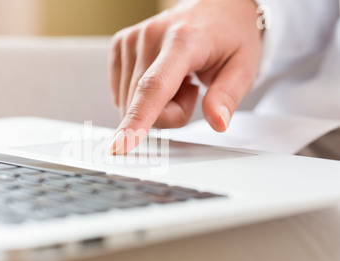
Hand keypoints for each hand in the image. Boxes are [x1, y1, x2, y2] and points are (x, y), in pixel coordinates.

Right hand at [108, 0, 262, 153]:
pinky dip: (141, 95)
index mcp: (183, 40)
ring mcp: (132, 39)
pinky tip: (161, 76)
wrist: (217, 8)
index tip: (120, 145)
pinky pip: (122, 92)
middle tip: (192, 90)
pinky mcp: (121, 44)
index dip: (137, 120)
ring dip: (154, 105)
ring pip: (129, 102)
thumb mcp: (243, 67)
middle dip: (168, 113)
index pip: (154, 87)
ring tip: (178, 79)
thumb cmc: (230, 36)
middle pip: (143, 104)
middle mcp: (151, 36)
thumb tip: (217, 122)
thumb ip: (227, 96)